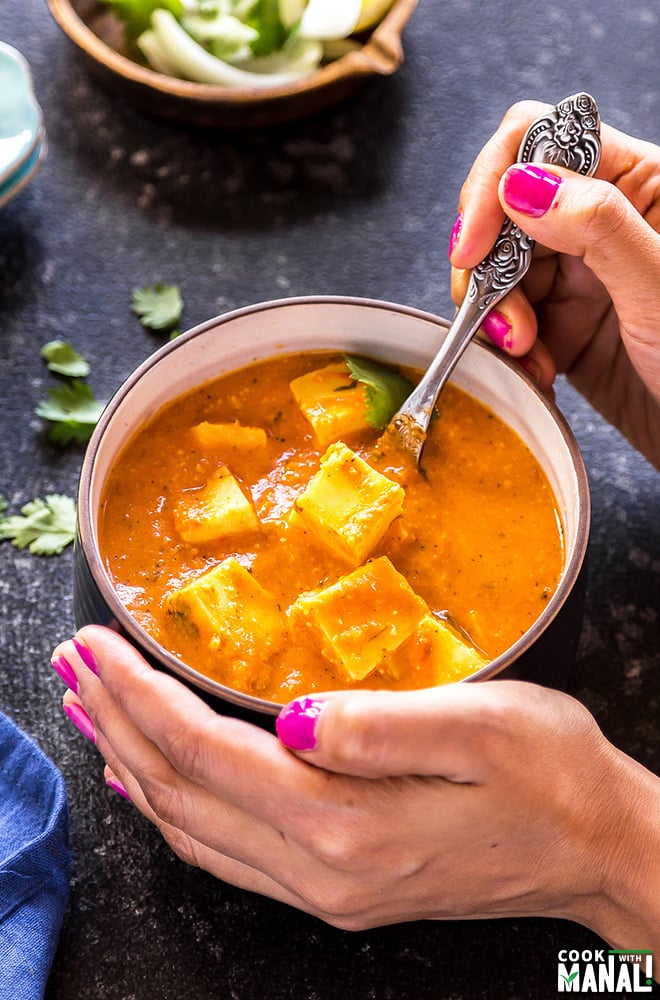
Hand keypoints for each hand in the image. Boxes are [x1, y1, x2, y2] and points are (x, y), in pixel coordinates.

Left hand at [53, 626, 659, 952]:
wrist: (597, 848)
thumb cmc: (551, 776)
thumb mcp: (482, 728)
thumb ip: (377, 725)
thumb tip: (287, 716)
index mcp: (347, 823)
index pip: (206, 752)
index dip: (140, 695)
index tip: (97, 646)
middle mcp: (321, 870)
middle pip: (181, 791)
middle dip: (115, 721)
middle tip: (71, 665)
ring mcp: (325, 888)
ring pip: (192, 826)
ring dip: (131, 763)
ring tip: (91, 711)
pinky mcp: (338, 886)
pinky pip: (225, 850)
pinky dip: (173, 808)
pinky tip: (153, 783)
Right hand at [449, 101, 659, 468]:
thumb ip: (597, 225)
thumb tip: (521, 182)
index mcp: (637, 182)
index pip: (540, 139)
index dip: (493, 184)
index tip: (472, 247)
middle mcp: (600, 220)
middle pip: (503, 211)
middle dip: (488, 267)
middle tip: (506, 323)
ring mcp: (578, 272)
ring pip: (496, 270)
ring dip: (495, 316)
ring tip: (527, 355)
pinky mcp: (563, 323)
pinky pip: (506, 321)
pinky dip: (505, 350)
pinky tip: (536, 373)